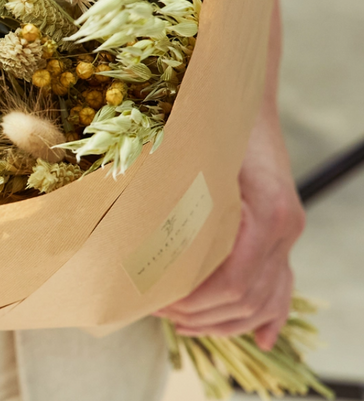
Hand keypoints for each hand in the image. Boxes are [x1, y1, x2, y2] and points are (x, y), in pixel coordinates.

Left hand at [157, 106, 304, 348]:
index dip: (193, 300)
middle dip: (200, 313)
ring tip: (181, 320)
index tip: (157, 300)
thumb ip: (180, 195)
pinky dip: (269, 314)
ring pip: (265, 300)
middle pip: (246, 299)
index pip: (232, 283)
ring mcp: (289, 231)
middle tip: (157, 310)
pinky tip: (261, 339)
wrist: (244, 91)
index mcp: (265, 212)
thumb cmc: (213, 117)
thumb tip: (140, 235)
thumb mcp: (195, 155)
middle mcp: (284, 227)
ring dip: (224, 320)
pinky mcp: (284, 230)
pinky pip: (283, 284)